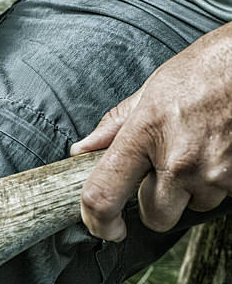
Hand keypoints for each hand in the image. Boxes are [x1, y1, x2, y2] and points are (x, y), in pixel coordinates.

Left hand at [70, 23, 231, 241]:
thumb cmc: (199, 73)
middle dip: (153, 203)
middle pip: (154, 216)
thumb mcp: (148, 93)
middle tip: (160, 172)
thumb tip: (81, 151)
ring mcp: (214, 173)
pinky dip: (213, 184)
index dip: (97, 221)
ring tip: (195, 151)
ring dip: (188, 191)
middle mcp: (178, 160)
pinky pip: (218, 199)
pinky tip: (213, 153)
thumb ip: (113, 126)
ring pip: (190, 208)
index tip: (102, 227)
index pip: (105, 194)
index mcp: (144, 134)